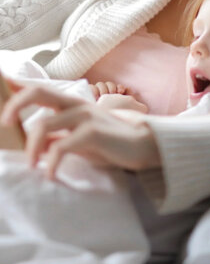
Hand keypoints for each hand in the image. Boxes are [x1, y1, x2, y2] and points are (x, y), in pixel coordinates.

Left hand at [1, 84, 160, 178]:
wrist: (143, 145)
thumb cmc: (109, 142)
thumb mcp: (78, 137)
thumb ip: (58, 134)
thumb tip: (34, 140)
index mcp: (71, 104)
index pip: (40, 89)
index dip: (18, 90)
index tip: (2, 95)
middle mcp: (77, 104)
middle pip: (39, 92)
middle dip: (16, 105)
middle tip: (4, 123)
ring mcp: (86, 115)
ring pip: (44, 123)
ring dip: (32, 148)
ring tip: (32, 165)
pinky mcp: (93, 132)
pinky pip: (62, 146)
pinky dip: (51, 162)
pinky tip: (50, 174)